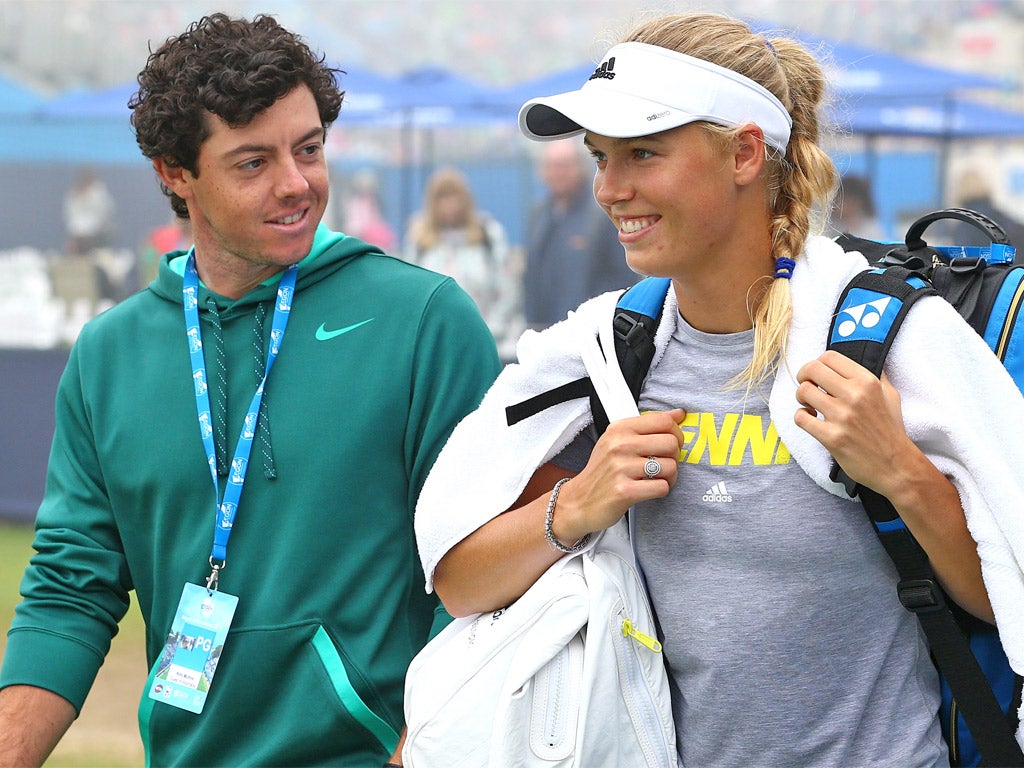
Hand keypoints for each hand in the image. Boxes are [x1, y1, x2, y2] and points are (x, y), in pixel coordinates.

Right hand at [551, 409, 684, 542]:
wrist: (579, 501)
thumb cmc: (602, 471)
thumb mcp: (617, 440)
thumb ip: (648, 425)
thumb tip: (679, 414)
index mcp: (619, 429)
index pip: (663, 421)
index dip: (676, 433)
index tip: (673, 442)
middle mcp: (619, 445)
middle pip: (671, 443)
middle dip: (675, 456)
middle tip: (664, 463)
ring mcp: (620, 468)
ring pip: (670, 466)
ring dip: (670, 476)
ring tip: (657, 478)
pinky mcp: (624, 491)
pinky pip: (661, 487)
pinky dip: (661, 490)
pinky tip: (649, 489)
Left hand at [794, 350, 911, 495]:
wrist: (897, 466)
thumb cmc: (891, 431)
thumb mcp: (890, 396)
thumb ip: (875, 375)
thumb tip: (865, 357)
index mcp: (868, 382)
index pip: (829, 357)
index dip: (817, 363)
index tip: (817, 374)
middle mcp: (855, 395)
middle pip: (811, 369)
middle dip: (804, 376)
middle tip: (808, 386)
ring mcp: (842, 417)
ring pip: (803, 392)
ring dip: (801, 398)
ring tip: (811, 406)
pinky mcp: (832, 437)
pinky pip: (801, 418)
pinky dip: (801, 417)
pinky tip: (812, 421)